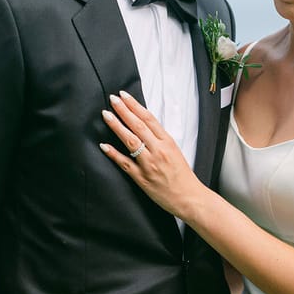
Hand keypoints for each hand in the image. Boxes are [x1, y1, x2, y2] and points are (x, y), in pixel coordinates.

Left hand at [100, 91, 203, 218]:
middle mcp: (158, 150)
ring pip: (130, 141)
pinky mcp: (142, 178)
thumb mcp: (175, 151)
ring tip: (106, 115)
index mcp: (168, 142)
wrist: (189, 198)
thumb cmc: (183, 176)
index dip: (135, 105)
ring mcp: (149, 164)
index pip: (149, 118)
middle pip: (138, 125)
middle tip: (112, 99)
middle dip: (124, 110)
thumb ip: (160, 139)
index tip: (124, 96)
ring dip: (117, 126)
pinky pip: (125, 163)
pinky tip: (104, 145)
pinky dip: (114, 153)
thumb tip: (144, 125)